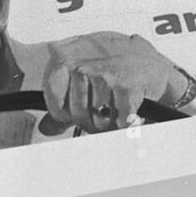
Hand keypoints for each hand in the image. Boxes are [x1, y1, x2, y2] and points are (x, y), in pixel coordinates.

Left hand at [42, 32, 184, 133]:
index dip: (66, 117)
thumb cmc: (116, 79)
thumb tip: (46, 128)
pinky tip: (129, 110)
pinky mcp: (125, 87)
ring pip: (100, 121)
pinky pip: (120, 121)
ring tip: (118, 107)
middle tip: (105, 112)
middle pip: (79, 116)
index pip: (55, 103)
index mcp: (72, 68)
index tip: (74, 115)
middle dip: (93, 122)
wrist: (149, 69)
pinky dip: (127, 122)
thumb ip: (64, 109)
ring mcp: (106, 78)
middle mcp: (86, 70)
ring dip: (111, 122)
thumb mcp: (86, 90)